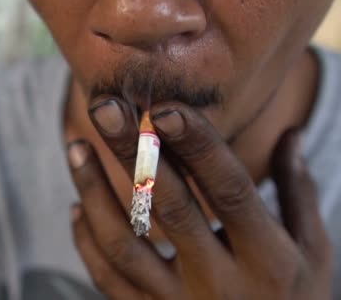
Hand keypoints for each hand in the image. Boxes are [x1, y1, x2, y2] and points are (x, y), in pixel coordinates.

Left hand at [67, 100, 332, 298]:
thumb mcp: (312, 252)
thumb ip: (297, 193)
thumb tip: (289, 133)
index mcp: (267, 259)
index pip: (229, 191)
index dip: (199, 147)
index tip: (165, 108)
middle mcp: (220, 283)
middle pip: (169, 206)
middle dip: (135, 152)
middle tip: (105, 108)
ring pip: (123, 244)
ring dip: (94, 191)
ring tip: (76, 147)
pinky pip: (107, 278)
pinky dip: (86, 241)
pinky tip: (77, 207)